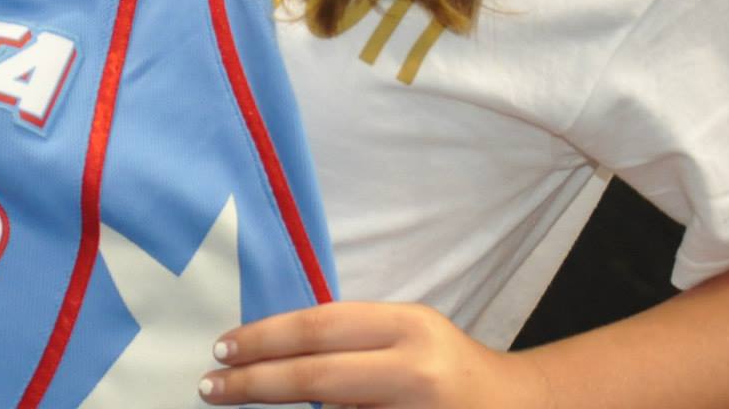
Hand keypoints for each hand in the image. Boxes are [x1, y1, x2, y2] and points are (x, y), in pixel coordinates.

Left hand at [198, 302, 548, 407]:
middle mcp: (417, 371)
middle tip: (209, 387)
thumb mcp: (403, 337)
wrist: (519, 408)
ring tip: (235, 402)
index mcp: (408, 327)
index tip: (220, 349)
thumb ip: (348, 343)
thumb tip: (268, 352)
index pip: (319, 327)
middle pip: (318, 376)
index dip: (264, 339)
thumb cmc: (445, 368)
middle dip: (255, 383)